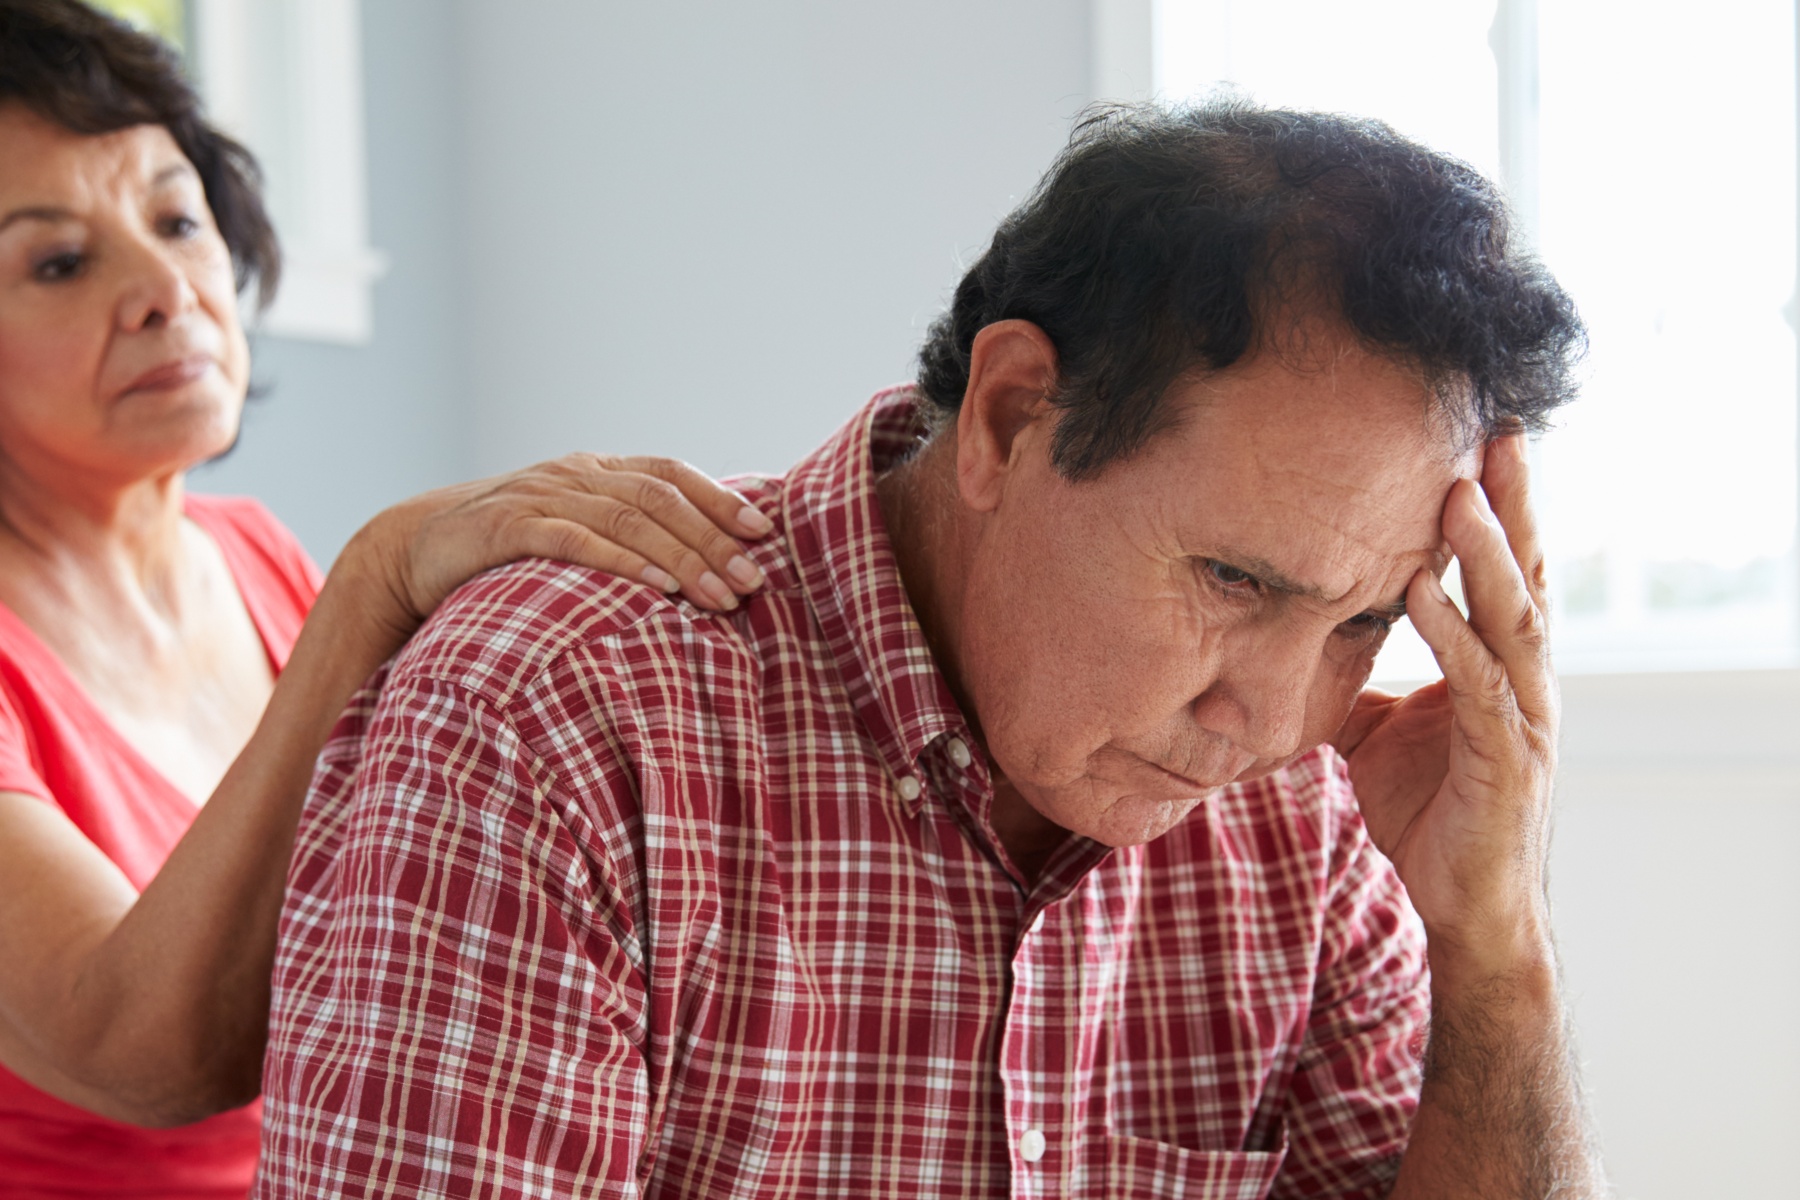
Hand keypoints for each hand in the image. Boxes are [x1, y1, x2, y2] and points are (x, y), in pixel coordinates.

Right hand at [358, 454, 773, 642]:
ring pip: (627, 519)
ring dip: (682, 558)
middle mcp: (574, 473)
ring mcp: (542, 496)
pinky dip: (622, 563)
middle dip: (713, 538)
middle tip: (754, 578)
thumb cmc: (501, 551)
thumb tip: (693, 568)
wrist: (408, 550)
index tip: (763, 532)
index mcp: (594, 470)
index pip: (670, 473)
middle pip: (659, 498)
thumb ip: (617, 536)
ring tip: (721, 595)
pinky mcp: (510, 528)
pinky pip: (576, 541)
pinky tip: (659, 589)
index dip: (719, 499)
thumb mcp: (566, 531)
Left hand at [1335, 436, 1557, 977]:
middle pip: (1522, 573)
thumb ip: (1349, 680)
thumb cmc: (1428, 813)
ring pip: (1512, 619)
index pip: (1499, 570)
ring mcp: (1522, 717)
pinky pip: (1478, 686)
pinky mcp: (1506, 760)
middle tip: (1497, 429)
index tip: (1474, 438)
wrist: (1462, 904)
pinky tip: (1423, 596)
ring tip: (1458, 496)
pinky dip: (1452, 637)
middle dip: (1511, 502)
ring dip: (1485, 556)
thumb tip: (1292, 642)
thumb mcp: (1373, 731)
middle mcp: (1522, 679)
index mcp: (1497, 663)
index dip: (1493, 506)